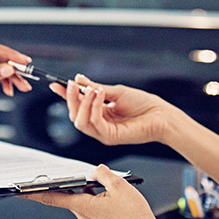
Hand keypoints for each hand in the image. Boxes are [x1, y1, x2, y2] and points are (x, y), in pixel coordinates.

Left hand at [21, 165, 164, 218]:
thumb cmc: (134, 215)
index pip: (52, 197)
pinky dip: (95, 194)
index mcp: (83, 205)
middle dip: (68, 182)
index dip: (34, 192)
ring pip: (82, 197)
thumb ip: (103, 173)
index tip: (19, 190)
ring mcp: (90, 218)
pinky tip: (109, 191)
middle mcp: (82, 214)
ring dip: (87, 187)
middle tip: (62, 172)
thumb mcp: (119, 186)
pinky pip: (91, 203)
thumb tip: (95, 169)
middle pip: (68, 193)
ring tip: (105, 182)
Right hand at [48, 75, 182, 144]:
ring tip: (91, 90)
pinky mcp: (110, 137)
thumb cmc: (144, 105)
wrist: (161, 115)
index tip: (57, 85)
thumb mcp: (116, 92)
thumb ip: (96, 88)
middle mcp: (100, 124)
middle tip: (72, 84)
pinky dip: (94, 108)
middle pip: (75, 115)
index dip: (66, 96)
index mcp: (100, 113)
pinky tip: (99, 95)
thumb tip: (80, 81)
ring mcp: (103, 132)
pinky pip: (94, 123)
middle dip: (71, 99)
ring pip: (80, 122)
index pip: (78, 106)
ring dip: (82, 103)